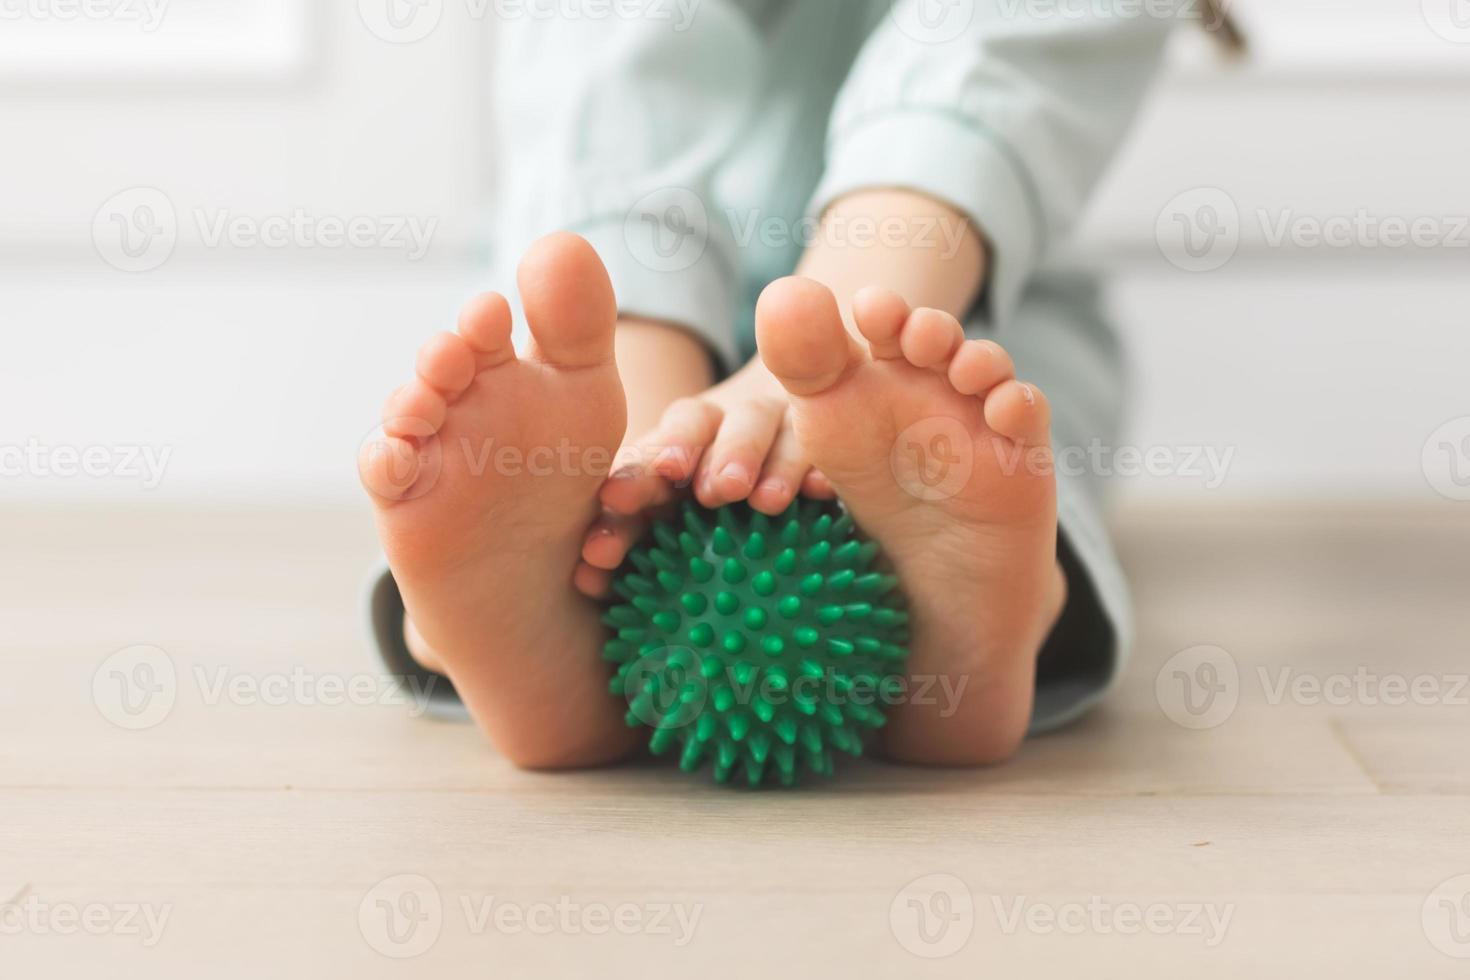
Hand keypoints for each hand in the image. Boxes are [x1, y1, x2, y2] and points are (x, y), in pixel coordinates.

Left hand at [603, 356, 833, 514]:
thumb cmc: (720, 507)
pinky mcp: (824, 438)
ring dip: (753, 456)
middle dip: (691, 450)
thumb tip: (584, 579)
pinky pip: (823, 447)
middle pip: (697, 422)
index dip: (632, 478)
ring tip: (758, 500)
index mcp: (673, 448)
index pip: (645, 455)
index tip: (618, 503)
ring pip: (760, 421)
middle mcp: (718, 427)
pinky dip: (817, 466)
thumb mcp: (676, 517)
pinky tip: (819, 492)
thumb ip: (633, 537)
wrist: (806, 437)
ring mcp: (774, 424)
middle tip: (701, 492)